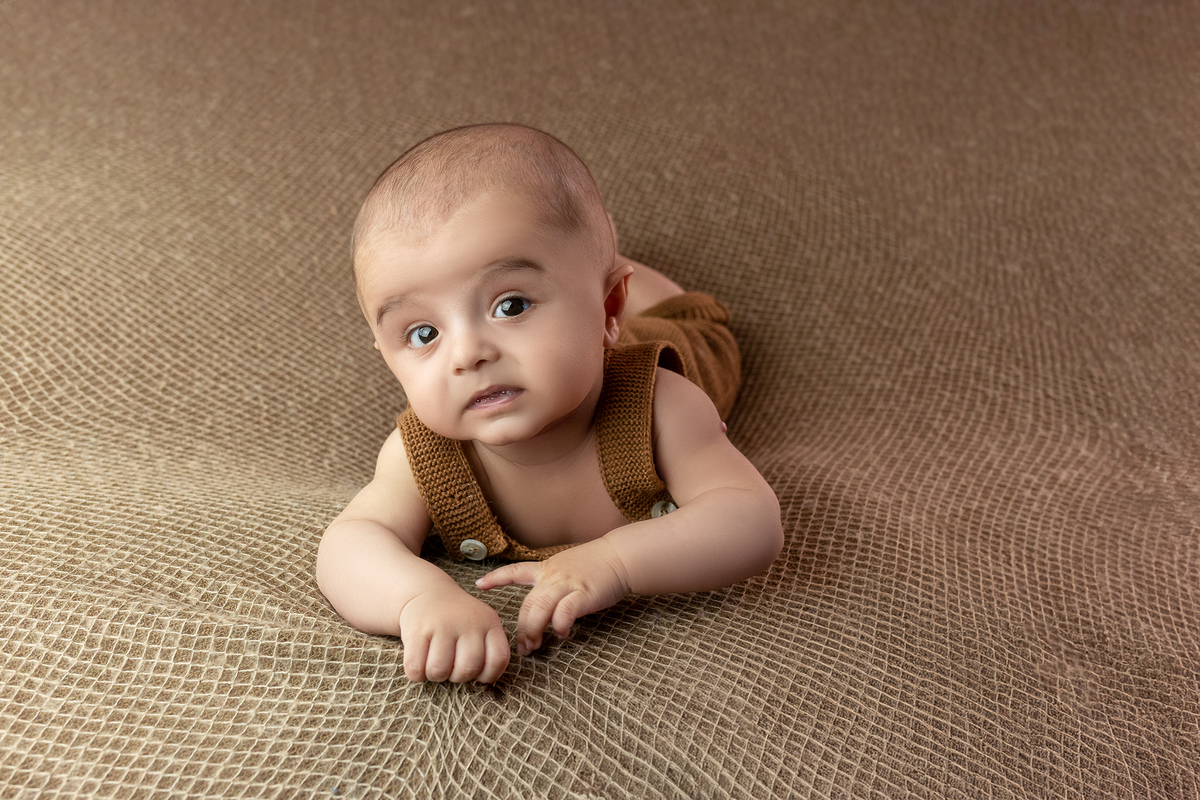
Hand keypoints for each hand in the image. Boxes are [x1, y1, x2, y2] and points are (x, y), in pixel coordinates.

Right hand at [397, 587, 509, 682]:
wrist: (428, 593)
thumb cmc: (459, 621)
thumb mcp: (481, 625)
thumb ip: (488, 650)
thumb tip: (484, 685)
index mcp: (489, 622)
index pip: (498, 659)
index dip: (489, 675)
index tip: (477, 673)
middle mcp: (467, 621)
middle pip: (467, 669)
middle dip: (458, 677)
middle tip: (452, 667)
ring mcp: (441, 624)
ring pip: (439, 671)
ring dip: (435, 676)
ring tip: (436, 664)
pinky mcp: (417, 630)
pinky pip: (415, 668)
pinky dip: (416, 675)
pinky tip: (419, 665)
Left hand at [476, 539, 631, 655]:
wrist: (620, 557)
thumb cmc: (598, 565)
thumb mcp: (568, 568)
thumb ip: (554, 585)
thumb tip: (546, 610)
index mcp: (547, 569)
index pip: (515, 571)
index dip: (496, 578)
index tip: (479, 585)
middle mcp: (553, 576)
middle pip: (527, 604)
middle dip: (521, 628)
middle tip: (522, 648)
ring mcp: (567, 584)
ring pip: (540, 609)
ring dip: (534, 631)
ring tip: (534, 647)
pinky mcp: (583, 594)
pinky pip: (564, 612)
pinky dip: (559, 626)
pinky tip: (561, 634)